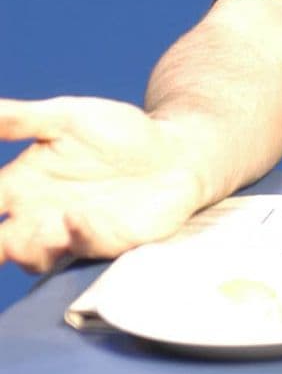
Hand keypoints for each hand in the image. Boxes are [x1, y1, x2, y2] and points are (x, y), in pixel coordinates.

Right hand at [0, 96, 203, 271]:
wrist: (174, 151)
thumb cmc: (116, 134)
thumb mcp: (64, 118)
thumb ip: (20, 118)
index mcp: (21, 185)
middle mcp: (38, 217)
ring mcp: (71, 234)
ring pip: (33, 256)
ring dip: (26, 248)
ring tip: (16, 239)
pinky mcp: (107, 240)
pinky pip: (86, 242)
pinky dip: (78, 233)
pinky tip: (76, 218)